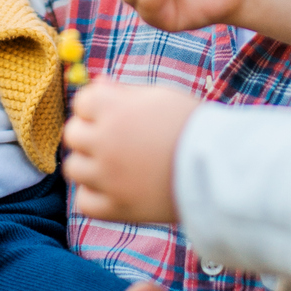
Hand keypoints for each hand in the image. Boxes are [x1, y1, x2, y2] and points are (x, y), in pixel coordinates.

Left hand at [61, 80, 195, 222]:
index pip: (81, 102)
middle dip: (89, 132)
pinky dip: (94, 194)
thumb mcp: (160, 96)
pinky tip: (112, 187)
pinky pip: (84, 202)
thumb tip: (96, 84)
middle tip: (115, 139)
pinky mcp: (118, 207)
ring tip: (114, 164)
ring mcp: (108, 178)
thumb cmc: (192, 126)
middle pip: (72, 134)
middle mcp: (105, 142)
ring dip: (88, 164)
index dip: (96, 106)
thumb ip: (124, 91)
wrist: (219, 169)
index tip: (115, 113)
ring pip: (73, 168)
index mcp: (115, 110)